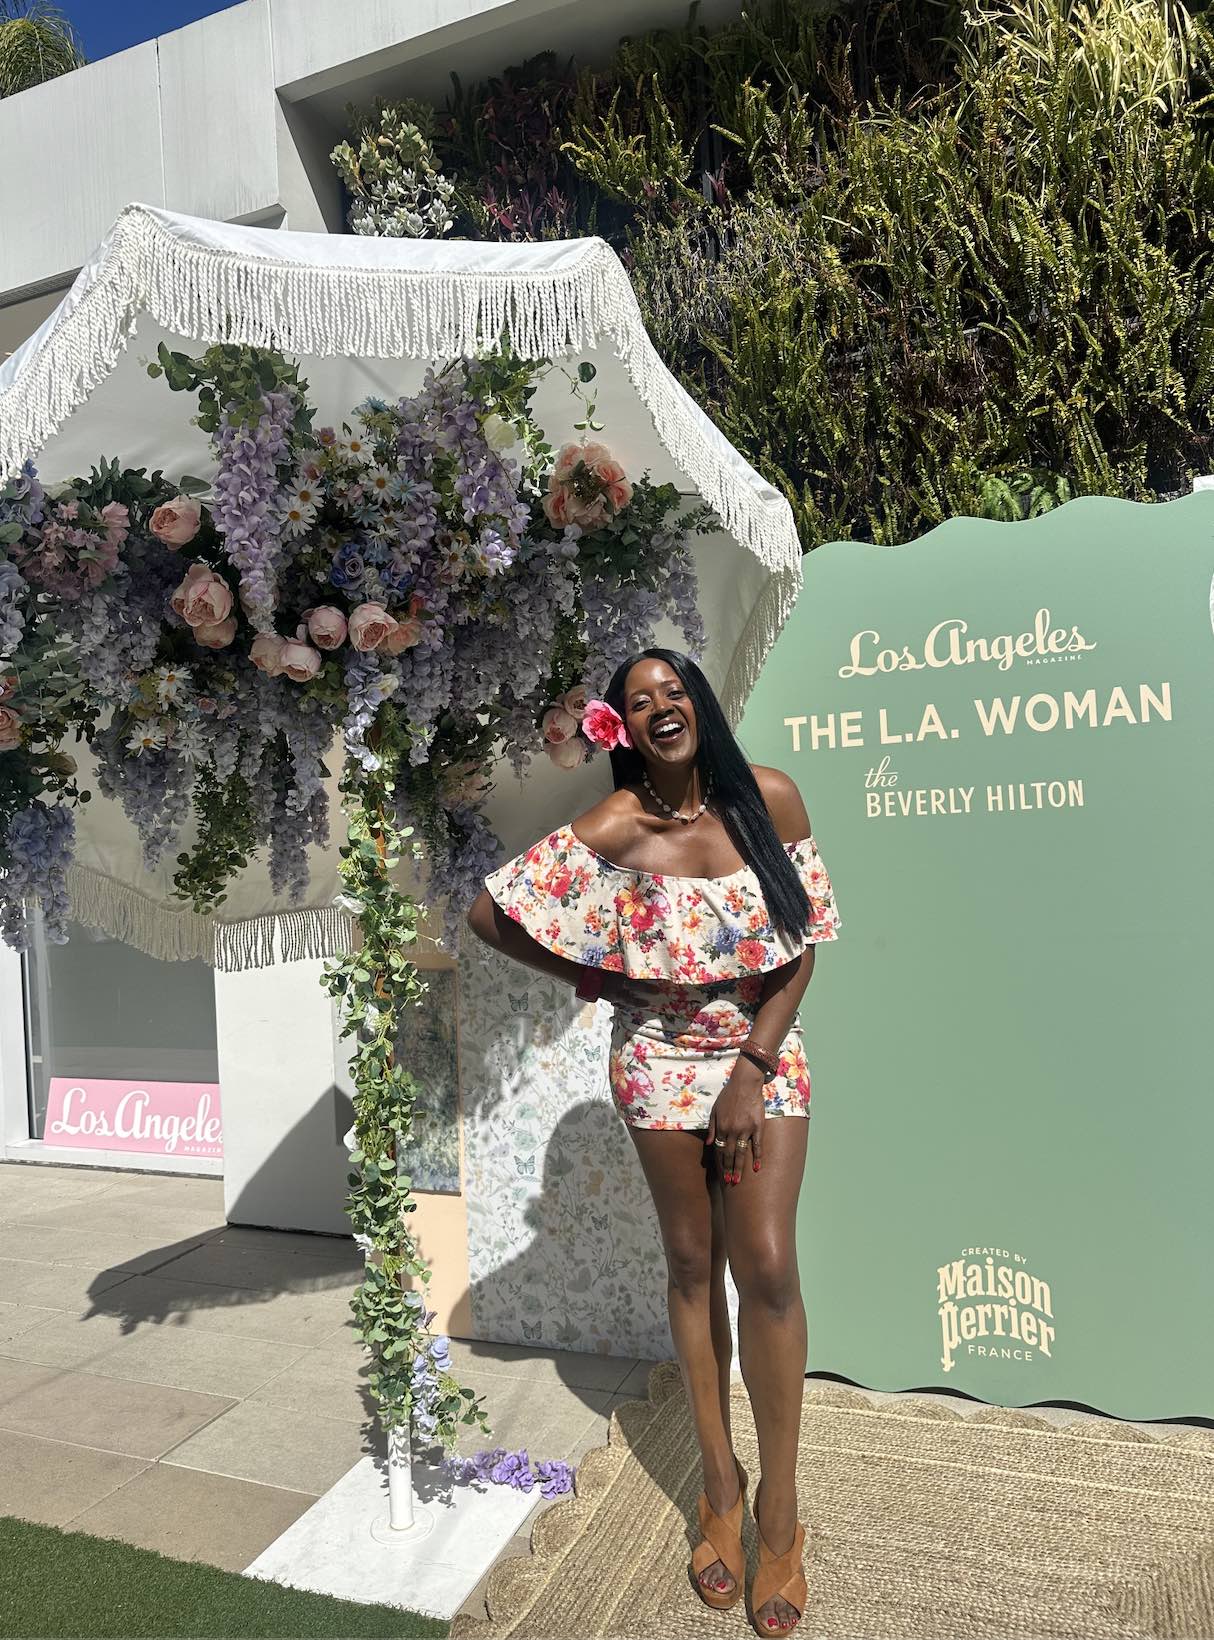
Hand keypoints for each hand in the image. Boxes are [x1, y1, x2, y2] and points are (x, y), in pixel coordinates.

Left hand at [705, 1056, 766, 1184]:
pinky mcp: (757, 1127)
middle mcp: (732, 1130)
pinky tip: (757, 1168)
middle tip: (730, 1184)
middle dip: (729, 1170)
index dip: (721, 1164)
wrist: (745, 1083)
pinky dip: (757, 1157)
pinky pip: (757, 1145)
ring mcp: (745, 1129)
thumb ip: (712, 1127)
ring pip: (741, 1153)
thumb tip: (710, 1144)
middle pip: (730, 1155)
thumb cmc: (729, 1095)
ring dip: (739, 1168)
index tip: (722, 1176)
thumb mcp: (715, 1110)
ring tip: (738, 1181)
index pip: (720, 1150)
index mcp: (721, 1127)